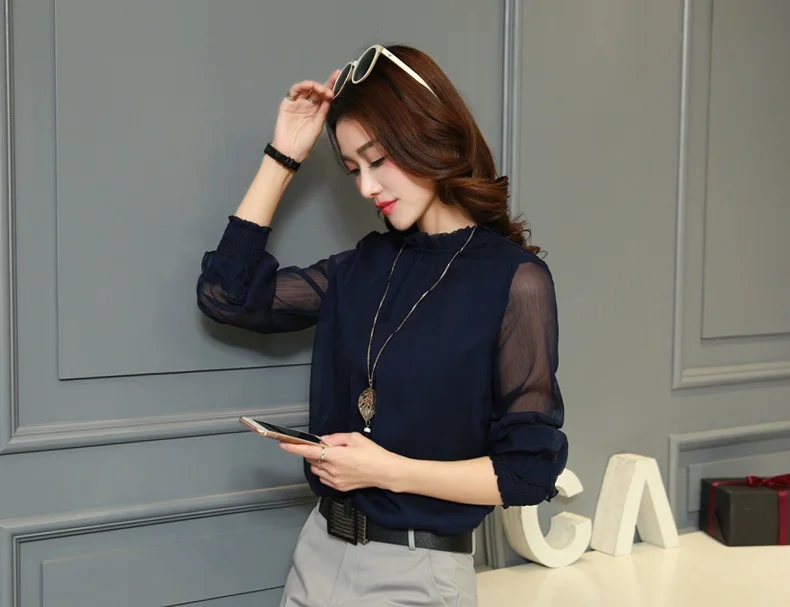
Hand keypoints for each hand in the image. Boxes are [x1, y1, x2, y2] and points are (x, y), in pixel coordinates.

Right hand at [271, 70, 339, 161]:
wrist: (290, 151)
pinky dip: (301, 86)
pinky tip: (309, 87)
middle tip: (330, 90)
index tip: (338, 76)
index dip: (331, 85)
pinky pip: (294, 91)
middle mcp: (307, 105)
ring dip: (313, 85)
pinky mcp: (287, 104)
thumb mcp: (318, 125)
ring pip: (305, 88)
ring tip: (321, 90)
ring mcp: (297, 103)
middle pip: (316, 90)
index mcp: (316, 111)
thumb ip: (323, 111)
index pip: (324, 95)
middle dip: (324, 86)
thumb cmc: (305, 142)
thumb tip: (330, 97)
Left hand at [279, 432, 401, 492]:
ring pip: (316, 470)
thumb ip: (336, 438)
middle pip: (311, 460)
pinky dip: (325, 471)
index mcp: (335, 455)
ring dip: (319, 462)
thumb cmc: (373, 453)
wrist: (385, 472)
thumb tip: (323, 440)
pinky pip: (324, 478)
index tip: (283, 445)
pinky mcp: (339, 487)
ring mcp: (335, 480)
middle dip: (313, 452)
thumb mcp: (355, 438)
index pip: (308, 451)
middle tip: (325, 447)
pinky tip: (337, 467)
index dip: (293, 448)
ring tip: (334, 457)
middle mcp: (332, 469)